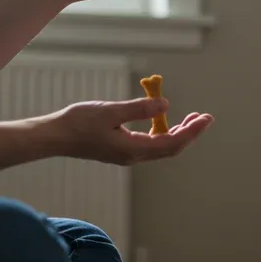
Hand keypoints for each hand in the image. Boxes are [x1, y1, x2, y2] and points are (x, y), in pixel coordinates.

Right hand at [41, 97, 212, 165]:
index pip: (172, 143)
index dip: (192, 131)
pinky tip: (164, 121)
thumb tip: (165, 105)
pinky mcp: (121, 150)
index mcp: (133, 149)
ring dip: (178, 133)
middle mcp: (133, 156)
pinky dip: (162, 133)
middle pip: (170, 148)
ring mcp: (127, 154)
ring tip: (191, 119)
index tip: (206, 119)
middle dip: (190, 133)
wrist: (55, 137)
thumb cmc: (78, 123)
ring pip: (161, 147)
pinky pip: (149, 144)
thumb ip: (139, 109)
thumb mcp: (111, 111)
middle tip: (204, 117)